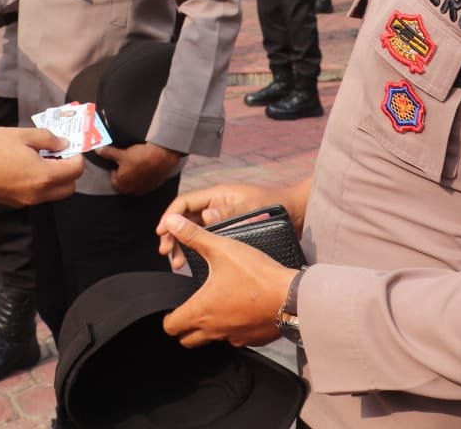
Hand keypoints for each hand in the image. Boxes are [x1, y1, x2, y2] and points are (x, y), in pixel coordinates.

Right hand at [0, 127, 82, 205]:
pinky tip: (25, 165)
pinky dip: (39, 183)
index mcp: (44, 176)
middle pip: (69, 187)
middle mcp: (38, 194)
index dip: (77, 155)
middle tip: (58, 152)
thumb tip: (63, 143)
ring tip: (40, 156)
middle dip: (70, 170)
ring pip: (53, 193)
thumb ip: (47, 138)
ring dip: (54, 177)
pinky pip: (36, 195)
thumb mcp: (20, 134)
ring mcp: (25, 201)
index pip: (76, 170)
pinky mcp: (13, 202)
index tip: (69, 143)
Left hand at [96, 142, 181, 195]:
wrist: (162, 156)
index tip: (117, 164)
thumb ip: (108, 153)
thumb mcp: (121, 153)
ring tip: (138, 164)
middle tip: (127, 162)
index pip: (113, 180)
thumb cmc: (142, 157)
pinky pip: (146, 182)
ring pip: (135, 183)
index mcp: (122, 184)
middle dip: (124, 174)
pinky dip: (145, 176)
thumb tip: (99, 151)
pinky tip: (147, 167)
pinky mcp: (154, 185)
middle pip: (124, 183)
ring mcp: (144, 188)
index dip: (114, 170)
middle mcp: (132, 189)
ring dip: (135, 176)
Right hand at [156, 183, 298, 269]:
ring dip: (183, 245)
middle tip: (169, 254)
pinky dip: (197, 251)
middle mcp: (216, 206)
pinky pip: (206, 240)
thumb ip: (227, 211)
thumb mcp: (250, 209)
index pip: (185, 203)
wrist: (298, 213)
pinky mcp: (229, 231)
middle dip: (173, 235)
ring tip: (179, 264)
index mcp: (217, 195)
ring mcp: (222, 219)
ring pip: (194, 231)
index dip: (170, 216)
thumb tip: (204, 214)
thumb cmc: (275, 206)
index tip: (162, 233)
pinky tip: (195, 264)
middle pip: (185, 219)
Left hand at [159, 214, 294, 348]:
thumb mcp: (221, 248)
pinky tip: (239, 311)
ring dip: (208, 328)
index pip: (171, 326)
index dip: (167, 317)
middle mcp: (215, 329)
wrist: (292, 296)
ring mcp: (234, 337)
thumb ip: (193, 236)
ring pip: (211, 340)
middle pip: (187, 340)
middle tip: (189, 309)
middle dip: (184, 327)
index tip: (172, 307)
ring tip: (215, 307)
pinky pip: (235, 339)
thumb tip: (171, 222)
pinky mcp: (252, 340)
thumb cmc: (256, 274)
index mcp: (202, 310)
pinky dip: (232, 329)